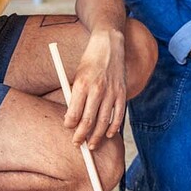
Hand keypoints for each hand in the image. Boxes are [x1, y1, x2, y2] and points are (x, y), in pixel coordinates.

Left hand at [64, 28, 126, 148]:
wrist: (109, 44)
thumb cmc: (90, 61)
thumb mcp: (77, 76)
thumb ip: (75, 96)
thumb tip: (72, 119)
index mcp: (81, 84)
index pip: (74, 113)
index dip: (70, 126)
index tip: (69, 130)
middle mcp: (97, 89)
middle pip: (88, 120)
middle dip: (81, 136)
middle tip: (77, 144)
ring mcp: (111, 91)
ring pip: (103, 121)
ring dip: (97, 136)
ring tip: (91, 145)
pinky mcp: (122, 92)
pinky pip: (118, 115)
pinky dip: (114, 127)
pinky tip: (109, 134)